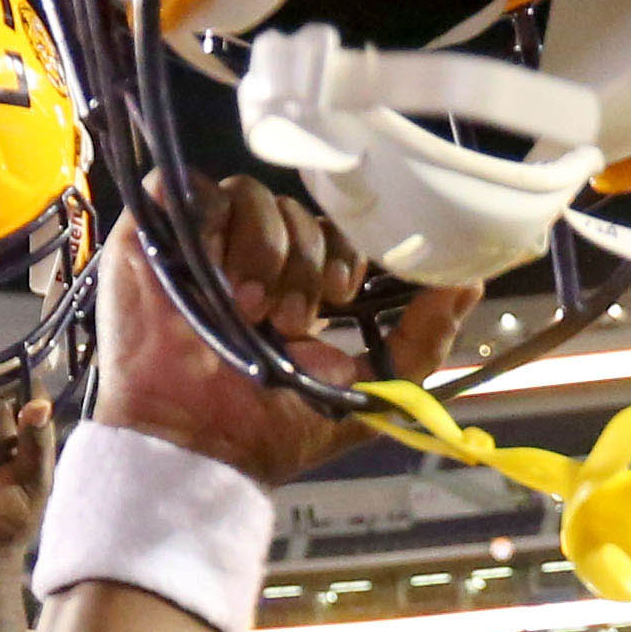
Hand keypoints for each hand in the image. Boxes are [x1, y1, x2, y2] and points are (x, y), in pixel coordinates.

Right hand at [89, 190, 474, 490]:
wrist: (195, 442)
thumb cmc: (268, 429)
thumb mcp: (367, 393)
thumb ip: (422, 342)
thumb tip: (471, 281)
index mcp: (295, 290)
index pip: (334, 235)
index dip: (345, 254)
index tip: (342, 295)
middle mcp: (251, 261)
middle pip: (301, 214)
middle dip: (308, 262)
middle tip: (291, 321)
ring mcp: (204, 242)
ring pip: (257, 196)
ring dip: (267, 254)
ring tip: (250, 313)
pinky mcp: (159, 230)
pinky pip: (200, 189)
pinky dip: (218, 228)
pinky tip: (217, 279)